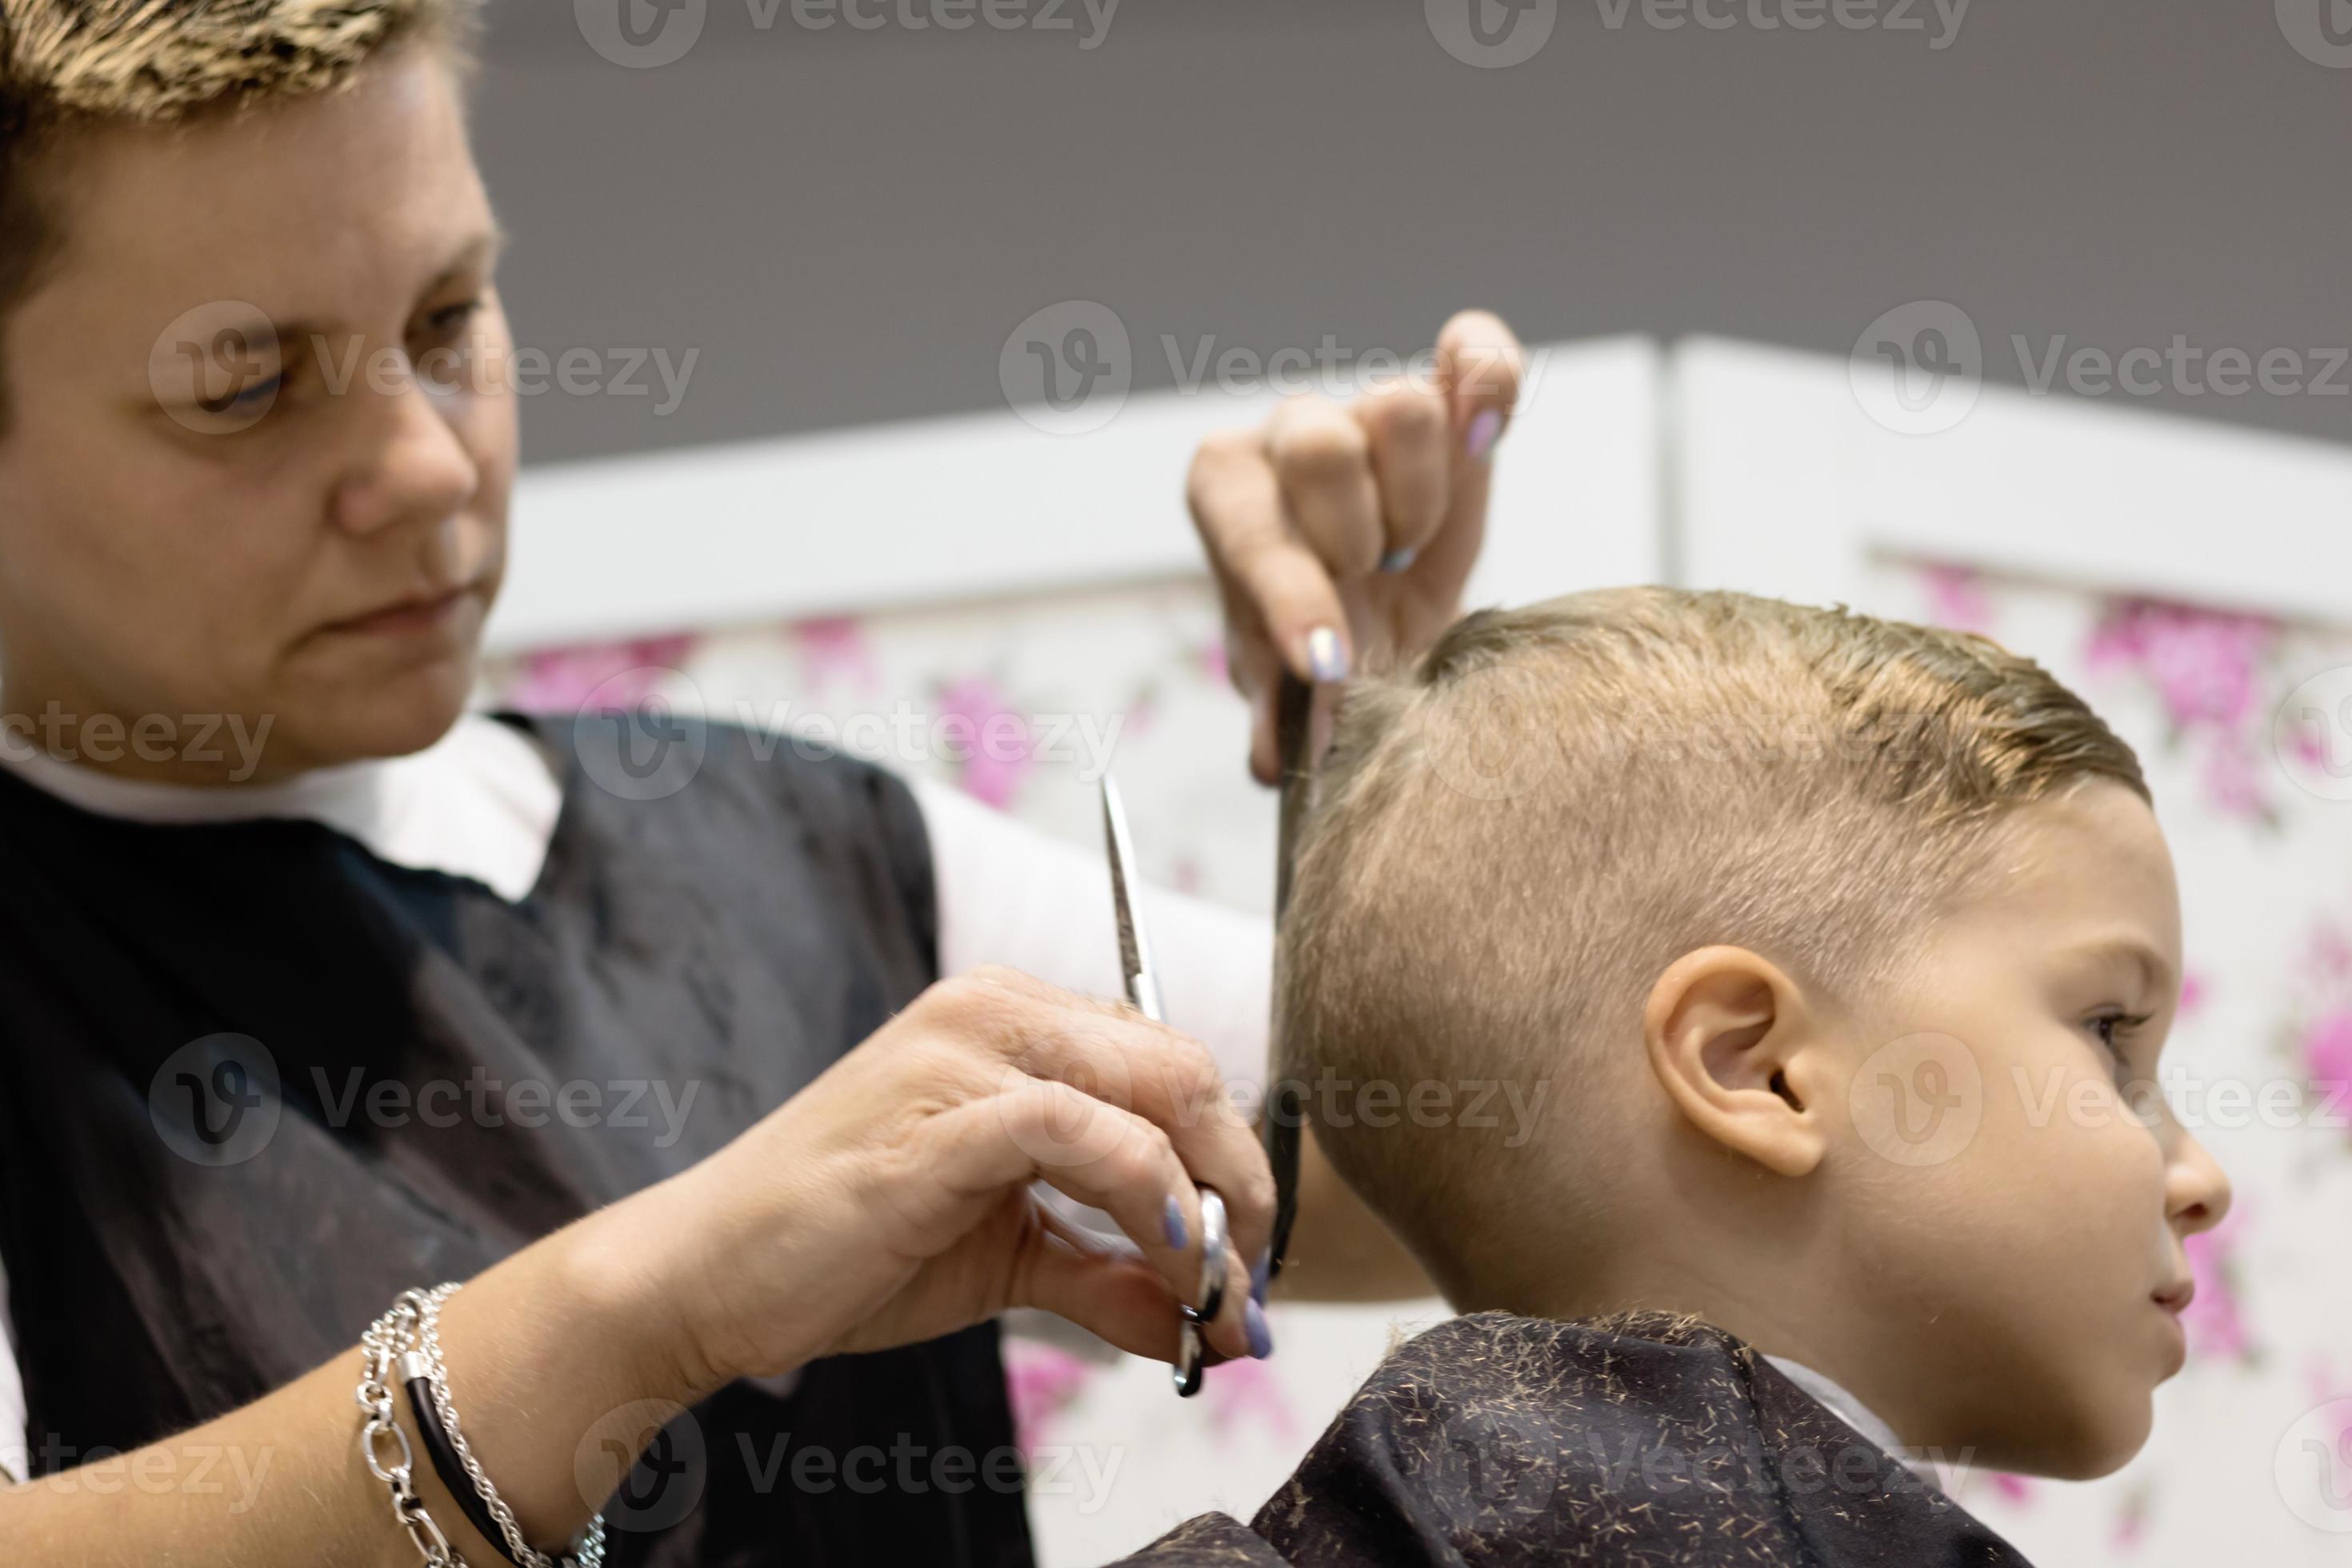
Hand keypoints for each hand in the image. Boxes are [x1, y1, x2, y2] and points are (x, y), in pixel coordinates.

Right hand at [632, 967, 1272, 1394]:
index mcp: (1015, 1021)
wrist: (705, 1277)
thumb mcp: (1011, 1261)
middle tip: (1247, 1288)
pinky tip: (1168, 1257)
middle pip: (1185, 1069)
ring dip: (1212, 1203)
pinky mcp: (937, 1114)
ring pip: (1153, 1088)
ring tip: (1213, 1297)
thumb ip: (1112, 1275)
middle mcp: (996, 1009)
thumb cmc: (846, 1253)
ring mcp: (962, 1051)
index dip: (1235, 1162)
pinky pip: (1081, 1129)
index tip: (1251, 1260)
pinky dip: (1149, 1193)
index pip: (1174, 1065)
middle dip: (1243, 1185)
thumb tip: (1215, 1328)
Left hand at [1188, 310, 1524, 782]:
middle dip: (1354, 538)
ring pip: (1398, 407)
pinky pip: (1474, 348)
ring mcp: (1369, 404)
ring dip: (1415, 498)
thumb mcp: (1295, 683)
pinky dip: (1487, 380)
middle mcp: (1289, 433)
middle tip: (1370, 581)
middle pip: (1318, 448)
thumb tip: (1279, 761)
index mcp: (1228, 490)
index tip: (1331, 663)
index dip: (1295, 599)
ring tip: (1408, 547)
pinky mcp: (1452, 390)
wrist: (1388, 613)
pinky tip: (1485, 435)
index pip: (1254, 527)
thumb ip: (1283, 713)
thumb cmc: (1329, 640)